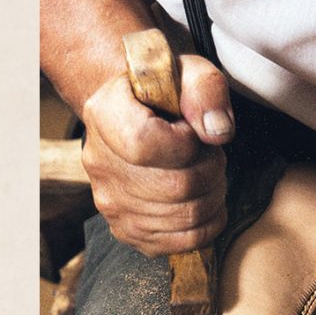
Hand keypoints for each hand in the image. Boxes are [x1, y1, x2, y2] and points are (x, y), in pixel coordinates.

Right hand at [80, 55, 232, 255]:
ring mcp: (110, 201)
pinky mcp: (126, 229)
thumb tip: (217, 133)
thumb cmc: (167, 92)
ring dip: (213, 196)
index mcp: (104, 114)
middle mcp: (99, 162)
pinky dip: (207, 224)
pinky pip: (179, 243)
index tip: (191, 132)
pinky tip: (205, 200)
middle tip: (210, 154)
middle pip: (174, 187)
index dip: (185, 143)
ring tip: (208, 173)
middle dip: (211, 171)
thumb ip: (206, 90)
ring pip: (183, 217)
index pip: (144, 144)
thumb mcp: (189, 71)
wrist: (141, 113)